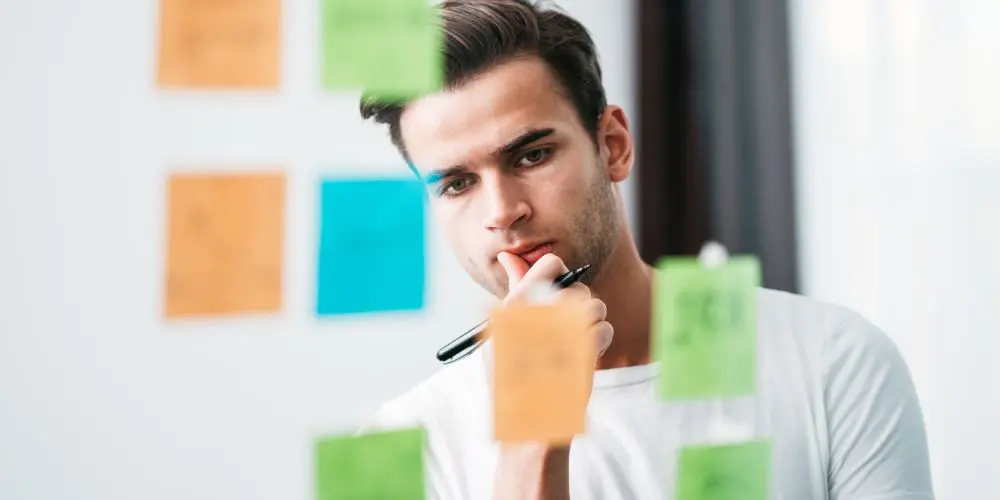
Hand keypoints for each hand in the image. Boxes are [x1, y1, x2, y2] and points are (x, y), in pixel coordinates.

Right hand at [492, 252, 612, 499]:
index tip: (560, 297)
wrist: (527, 423)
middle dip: (580, 308)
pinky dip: (600, 341)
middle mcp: (535, 312)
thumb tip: (510, 255)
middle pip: (578, 289)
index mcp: (512, 305)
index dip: (561, 276)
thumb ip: (514, 290)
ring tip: (577, 344)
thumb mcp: (503, 331)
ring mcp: (560, 329)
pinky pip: (604, 328)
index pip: (550, 265)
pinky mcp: (581, 350)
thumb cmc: (513, 376)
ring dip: (594, 323)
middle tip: (568, 331)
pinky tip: (585, 357)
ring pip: (595, 306)